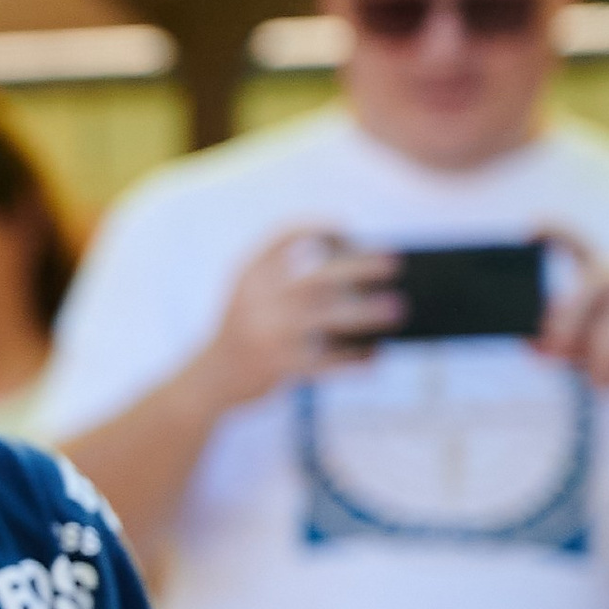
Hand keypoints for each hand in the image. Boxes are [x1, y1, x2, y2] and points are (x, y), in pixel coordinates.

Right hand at [202, 229, 402, 407]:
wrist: (209, 381)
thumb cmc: (243, 331)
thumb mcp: (249, 294)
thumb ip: (284, 276)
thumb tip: (356, 265)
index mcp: (249, 275)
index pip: (285, 237)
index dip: (319, 228)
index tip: (348, 229)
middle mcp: (256, 301)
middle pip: (316, 275)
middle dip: (359, 266)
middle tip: (394, 261)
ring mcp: (268, 335)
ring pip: (328, 318)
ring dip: (368, 311)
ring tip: (398, 306)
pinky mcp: (280, 368)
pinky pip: (328, 362)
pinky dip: (356, 359)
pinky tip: (376, 356)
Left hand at [539, 239, 608, 417]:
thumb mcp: (579, 356)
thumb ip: (553, 346)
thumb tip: (529, 342)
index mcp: (596, 278)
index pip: (575, 243)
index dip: (552, 231)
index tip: (528, 231)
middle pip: (595, 273)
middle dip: (569, 313)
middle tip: (552, 349)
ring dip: (598, 343)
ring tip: (591, 377)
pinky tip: (607, 379)